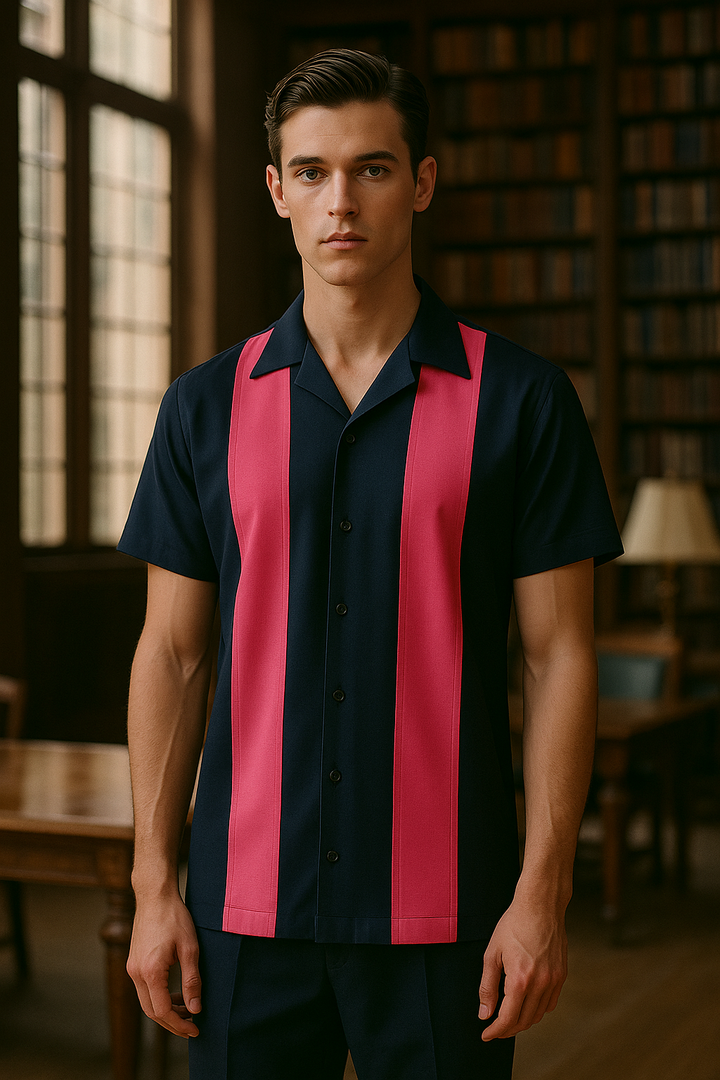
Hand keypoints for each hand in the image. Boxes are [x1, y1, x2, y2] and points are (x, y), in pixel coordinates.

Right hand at [126, 892, 201, 1037]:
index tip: (195, 1029)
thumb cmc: (174, 918)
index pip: (162, 1011)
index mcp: (150, 971)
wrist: (155, 896)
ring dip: (166, 1010)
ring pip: (146, 1002)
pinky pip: (144, 989)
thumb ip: (192, 981)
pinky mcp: (133, 962)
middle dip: (172, 1023)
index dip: (179, 1024)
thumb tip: (195, 1008)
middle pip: (151, 1012)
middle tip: (192, 1027)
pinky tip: (175, 994)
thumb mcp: (190, 948)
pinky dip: (159, 997)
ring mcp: (132, 968)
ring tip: (188, 1010)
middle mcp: (136, 973)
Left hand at [477, 897, 567, 1040]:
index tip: (486, 1034)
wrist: (540, 905)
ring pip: (538, 1015)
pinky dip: (538, 1010)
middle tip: (494, 1028)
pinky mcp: (562, 975)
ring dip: (522, 1021)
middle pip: (524, 1021)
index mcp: (520, 979)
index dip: (495, 1031)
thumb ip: (487, 986)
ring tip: (508, 1017)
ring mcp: (554, 980)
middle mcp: (540, 984)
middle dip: (507, 1029)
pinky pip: (550, 1003)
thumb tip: (485, 1013)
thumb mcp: (492, 953)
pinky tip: (526, 1004)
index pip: (508, 1018)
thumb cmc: (514, 924)